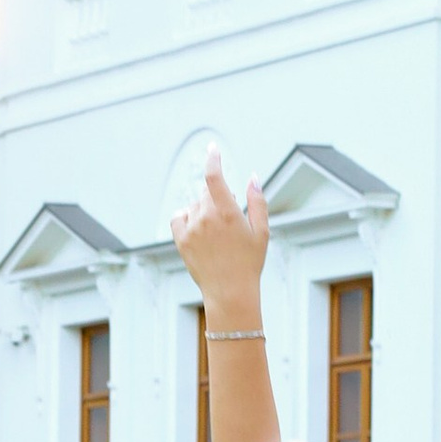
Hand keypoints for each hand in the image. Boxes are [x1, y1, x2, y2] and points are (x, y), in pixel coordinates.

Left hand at [170, 149, 266, 310]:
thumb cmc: (249, 263)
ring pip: (194, 206)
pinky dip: (186, 218)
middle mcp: (206, 217)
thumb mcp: (261, 231)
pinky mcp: (181, 240)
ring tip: (216, 235)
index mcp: (227, 212)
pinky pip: (179, 217)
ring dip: (203, 211)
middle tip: (228, 221)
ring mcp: (191, 228)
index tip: (212, 148)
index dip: (212, 158)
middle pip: (206, 193)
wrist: (230, 293)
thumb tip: (252, 176)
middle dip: (216, 198)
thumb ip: (257, 201)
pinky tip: (197, 229)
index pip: (214, 175)